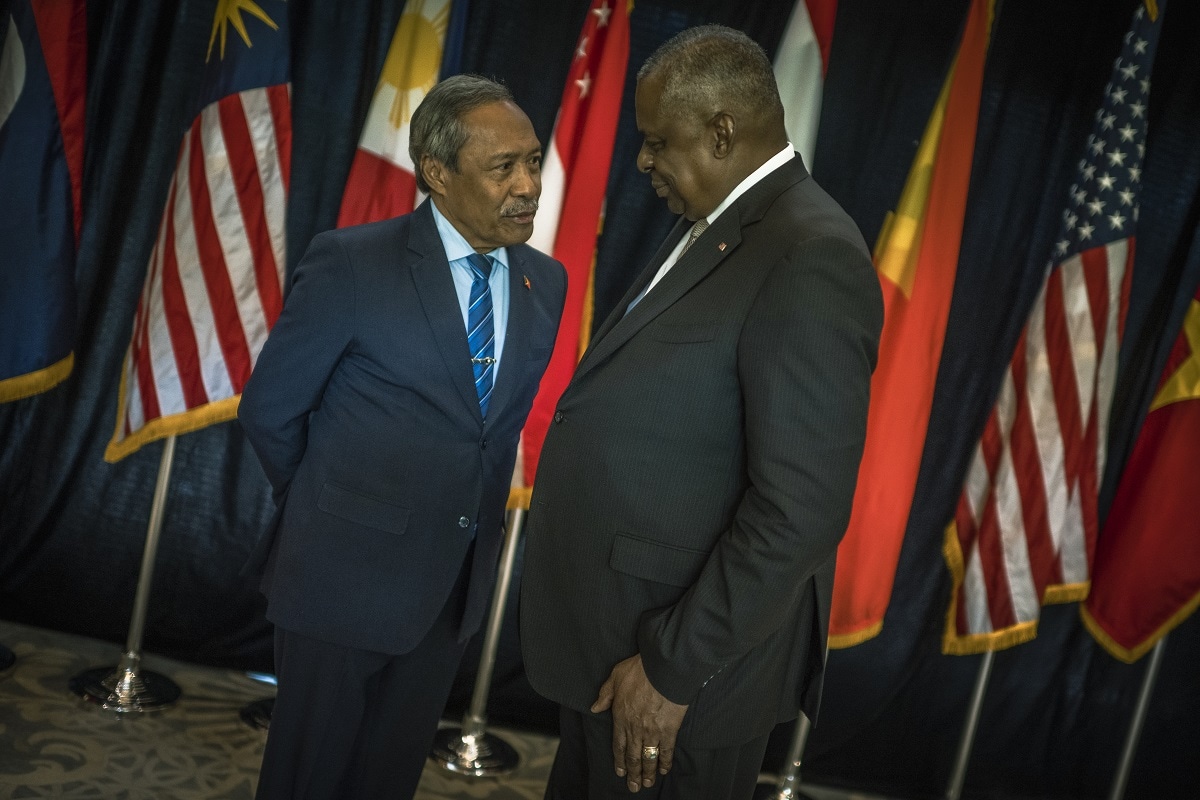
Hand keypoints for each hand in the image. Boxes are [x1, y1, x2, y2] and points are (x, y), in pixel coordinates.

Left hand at [590, 654, 687, 792]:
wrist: (662, 669)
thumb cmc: (639, 670)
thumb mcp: (615, 677)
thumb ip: (605, 694)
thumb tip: (595, 707)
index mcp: (620, 717)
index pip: (618, 744)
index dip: (619, 760)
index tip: (620, 772)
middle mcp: (635, 728)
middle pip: (632, 756)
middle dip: (633, 773)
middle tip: (633, 787)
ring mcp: (652, 731)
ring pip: (648, 757)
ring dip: (647, 772)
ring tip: (647, 783)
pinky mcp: (669, 730)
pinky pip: (666, 750)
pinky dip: (665, 762)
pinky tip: (663, 770)